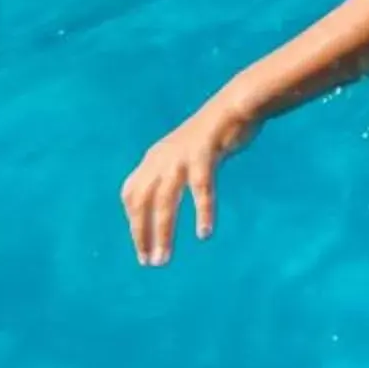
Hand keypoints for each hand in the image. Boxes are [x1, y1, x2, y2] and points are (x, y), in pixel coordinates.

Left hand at [121, 104, 254, 265]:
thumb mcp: (183, 152)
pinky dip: (202, 211)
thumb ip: (169, 172)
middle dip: (142, 233)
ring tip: (163, 258)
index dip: (134, 222)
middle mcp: (161, 158)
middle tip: (150, 262)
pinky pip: (201, 188)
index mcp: (154, 158)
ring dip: (162, 232)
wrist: (236, 105)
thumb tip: (160, 200)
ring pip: (165, 200)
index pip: (131, 194)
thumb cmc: (213, 133)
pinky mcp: (205, 154)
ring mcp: (182, 156)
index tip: (141, 248)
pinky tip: (204, 233)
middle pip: (142, 202)